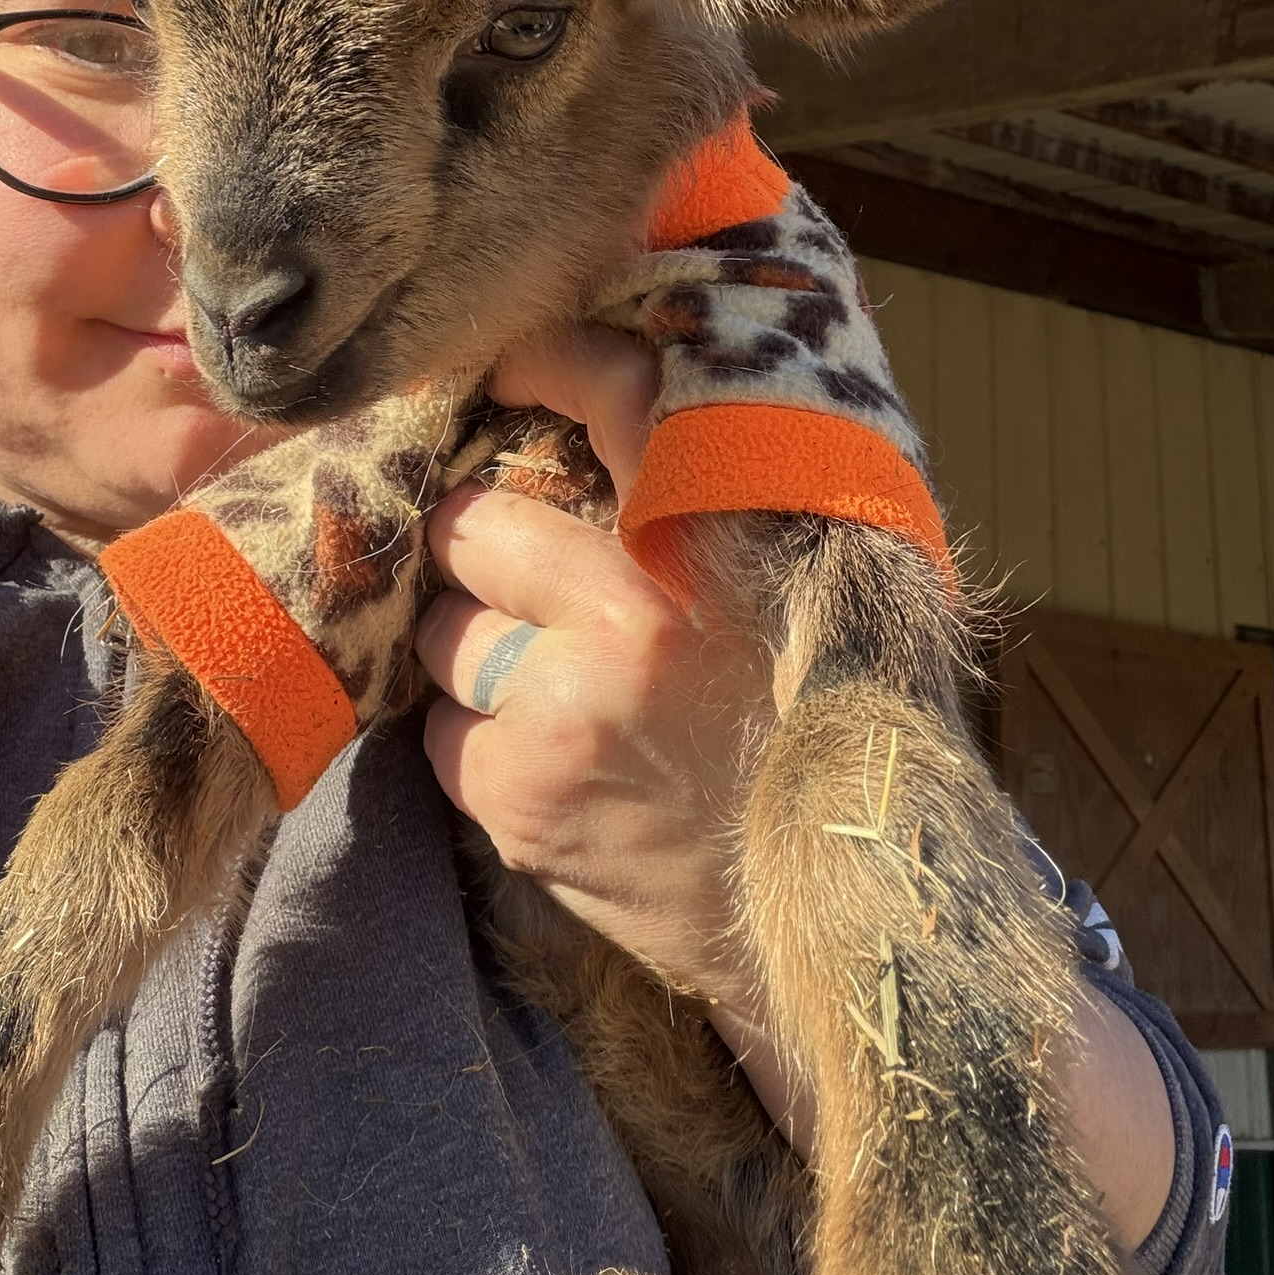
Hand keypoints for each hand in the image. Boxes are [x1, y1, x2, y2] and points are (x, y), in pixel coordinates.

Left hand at [417, 328, 773, 1004]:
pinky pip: (441, 732)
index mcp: (719, 550)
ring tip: (544, 679)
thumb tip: (639, 401)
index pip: (614, 398)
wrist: (832, 910)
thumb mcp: (820, 587)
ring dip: (474, 650)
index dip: (548, 364)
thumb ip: (730, 503)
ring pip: (443, 634)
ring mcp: (564, 713)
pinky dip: (475, 739)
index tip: (511, 367)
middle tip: (517, 571)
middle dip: (479, 544)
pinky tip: (547, 757)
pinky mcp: (522, 800)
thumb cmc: (820, 727)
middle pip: (471, 526)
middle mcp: (633, 619)